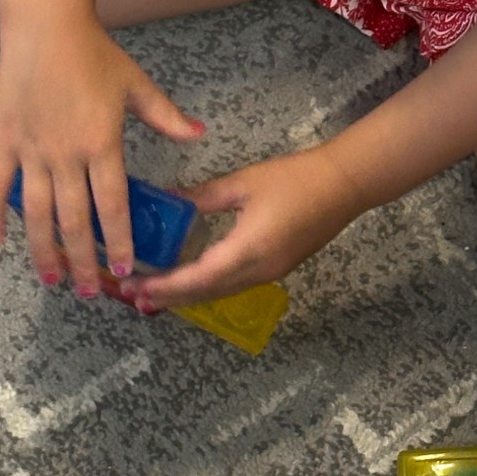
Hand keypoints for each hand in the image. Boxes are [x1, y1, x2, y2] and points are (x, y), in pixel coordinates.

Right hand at [0, 15, 202, 291]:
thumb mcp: (135, 84)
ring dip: (42, 249)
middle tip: (86, 292)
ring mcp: (32, 150)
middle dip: (81, 260)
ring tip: (49, 278)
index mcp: (101, 144)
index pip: (112, 205)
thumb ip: (165, 116)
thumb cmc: (94, 53)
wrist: (45, 25)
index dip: (118, 240)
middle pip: (74, 220)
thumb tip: (199, 134)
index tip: (125, 268)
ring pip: (35, 212)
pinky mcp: (5, 140)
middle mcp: (66, 155)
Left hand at [123, 145, 365, 307]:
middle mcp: (257, 272)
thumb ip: (202, 196)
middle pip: (205, 294)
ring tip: (154, 296)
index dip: (164, 286)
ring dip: (186, 296)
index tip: (135, 288)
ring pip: (219, 293)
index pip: (197, 278)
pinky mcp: (277, 269)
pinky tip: (191, 280)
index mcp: (247, 251)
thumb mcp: (243, 183)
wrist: (344, 184)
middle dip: (168, 297)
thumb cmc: (294, 178)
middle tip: (132, 297)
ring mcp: (269, 274)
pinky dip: (206, 287)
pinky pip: (233, 286)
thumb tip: (168, 200)